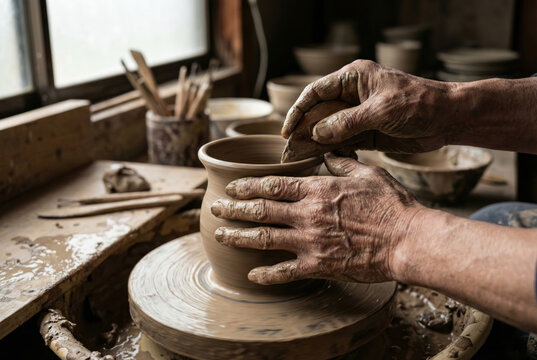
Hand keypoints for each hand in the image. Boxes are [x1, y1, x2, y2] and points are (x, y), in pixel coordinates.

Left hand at [210, 153, 424, 284]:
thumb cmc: (390, 204)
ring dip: (238, 237)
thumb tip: (328, 153)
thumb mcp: (367, 173)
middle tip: (215, 208)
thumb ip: (343, 163)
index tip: (231, 186)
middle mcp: (307, 215)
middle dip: (233, 209)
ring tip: (220, 236)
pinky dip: (266, 275)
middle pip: (260, 210)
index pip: (272, 185)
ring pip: (264, 238)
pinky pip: (285, 272)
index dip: (247, 185)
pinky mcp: (318, 266)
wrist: (406, 239)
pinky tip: (251, 276)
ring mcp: (310, 242)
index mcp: (317, 190)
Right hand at [282, 60, 458, 152]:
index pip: (315, 92)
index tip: (287, 130)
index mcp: (353, 78)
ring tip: (305, 157)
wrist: (448, 118)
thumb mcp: (381, 111)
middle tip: (293, 148)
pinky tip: (329, 159)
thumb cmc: (418, 103)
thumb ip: (347, 122)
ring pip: (329, 129)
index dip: (298, 110)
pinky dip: (335, 150)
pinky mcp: (367, 132)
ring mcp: (359, 114)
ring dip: (318, 142)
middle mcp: (352, 95)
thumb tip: (316, 133)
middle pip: (319, 112)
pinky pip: (344, 141)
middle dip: (305, 129)